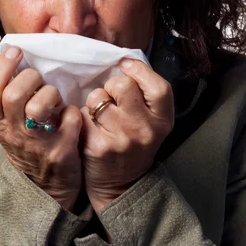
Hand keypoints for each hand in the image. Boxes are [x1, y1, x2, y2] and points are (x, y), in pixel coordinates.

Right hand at [0, 46, 82, 210]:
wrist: (47, 190)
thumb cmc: (29, 146)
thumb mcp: (10, 125)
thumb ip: (9, 97)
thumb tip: (12, 56)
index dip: (0, 68)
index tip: (15, 52)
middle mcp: (13, 135)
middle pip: (13, 95)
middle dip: (30, 78)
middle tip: (39, 80)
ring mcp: (37, 144)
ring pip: (39, 107)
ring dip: (51, 93)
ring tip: (55, 99)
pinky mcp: (61, 151)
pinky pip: (70, 118)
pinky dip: (74, 112)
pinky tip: (70, 116)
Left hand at [80, 59, 173, 212]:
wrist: (121, 185)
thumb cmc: (135, 143)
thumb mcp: (152, 121)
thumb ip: (145, 93)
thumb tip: (125, 60)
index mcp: (163, 121)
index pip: (159, 86)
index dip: (140, 70)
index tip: (126, 65)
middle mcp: (144, 130)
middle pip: (123, 85)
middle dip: (113, 85)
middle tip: (114, 99)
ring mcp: (120, 139)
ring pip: (98, 97)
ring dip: (96, 101)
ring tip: (101, 115)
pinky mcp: (96, 146)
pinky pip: (83, 114)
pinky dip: (84, 116)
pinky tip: (91, 127)